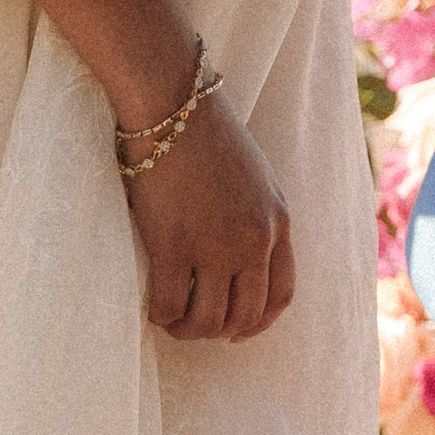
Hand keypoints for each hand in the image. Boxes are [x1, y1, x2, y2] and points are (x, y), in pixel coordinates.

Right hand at [125, 90, 295, 340]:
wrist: (174, 104)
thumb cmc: (207, 133)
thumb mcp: (256, 177)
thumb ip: (259, 218)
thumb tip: (243, 262)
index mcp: (278, 221)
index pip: (282, 294)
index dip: (259, 322)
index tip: (237, 331)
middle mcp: (253, 240)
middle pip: (245, 315)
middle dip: (219, 330)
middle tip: (194, 325)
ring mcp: (214, 246)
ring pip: (207, 320)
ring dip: (188, 329)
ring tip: (171, 320)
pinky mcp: (173, 245)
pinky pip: (169, 305)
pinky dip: (160, 315)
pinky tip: (152, 307)